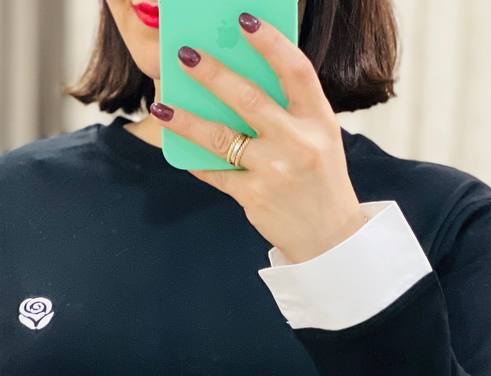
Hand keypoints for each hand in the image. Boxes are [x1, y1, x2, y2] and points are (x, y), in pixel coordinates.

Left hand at [150, 12, 366, 263]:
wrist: (329, 238)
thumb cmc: (320, 179)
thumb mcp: (320, 138)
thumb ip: (291, 110)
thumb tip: (240, 79)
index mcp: (319, 120)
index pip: (295, 71)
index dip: (269, 43)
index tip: (244, 20)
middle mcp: (297, 143)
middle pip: (248, 99)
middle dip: (213, 74)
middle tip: (185, 54)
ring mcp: (274, 171)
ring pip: (221, 138)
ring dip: (187, 120)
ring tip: (161, 107)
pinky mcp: (254, 197)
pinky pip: (216, 172)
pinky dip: (196, 159)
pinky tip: (177, 146)